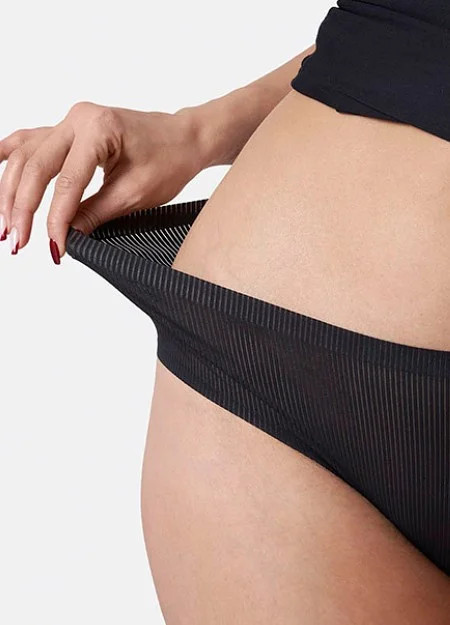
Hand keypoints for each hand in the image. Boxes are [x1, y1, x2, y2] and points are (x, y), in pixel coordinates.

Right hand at [0, 101, 205, 259]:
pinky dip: (12, 159)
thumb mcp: (135, 194)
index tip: (53, 248)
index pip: (67, 183)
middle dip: (22, 208)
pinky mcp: (69, 129)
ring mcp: (70, 121)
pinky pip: (31, 142)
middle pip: (35, 166)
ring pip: (26, 155)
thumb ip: (96, 214)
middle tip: (17, 242)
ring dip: (12, 190)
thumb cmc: (169, 159)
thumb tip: (67, 236)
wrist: (184, 138)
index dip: (55, 220)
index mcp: (99, 130)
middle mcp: (78, 118)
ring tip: (7, 224)